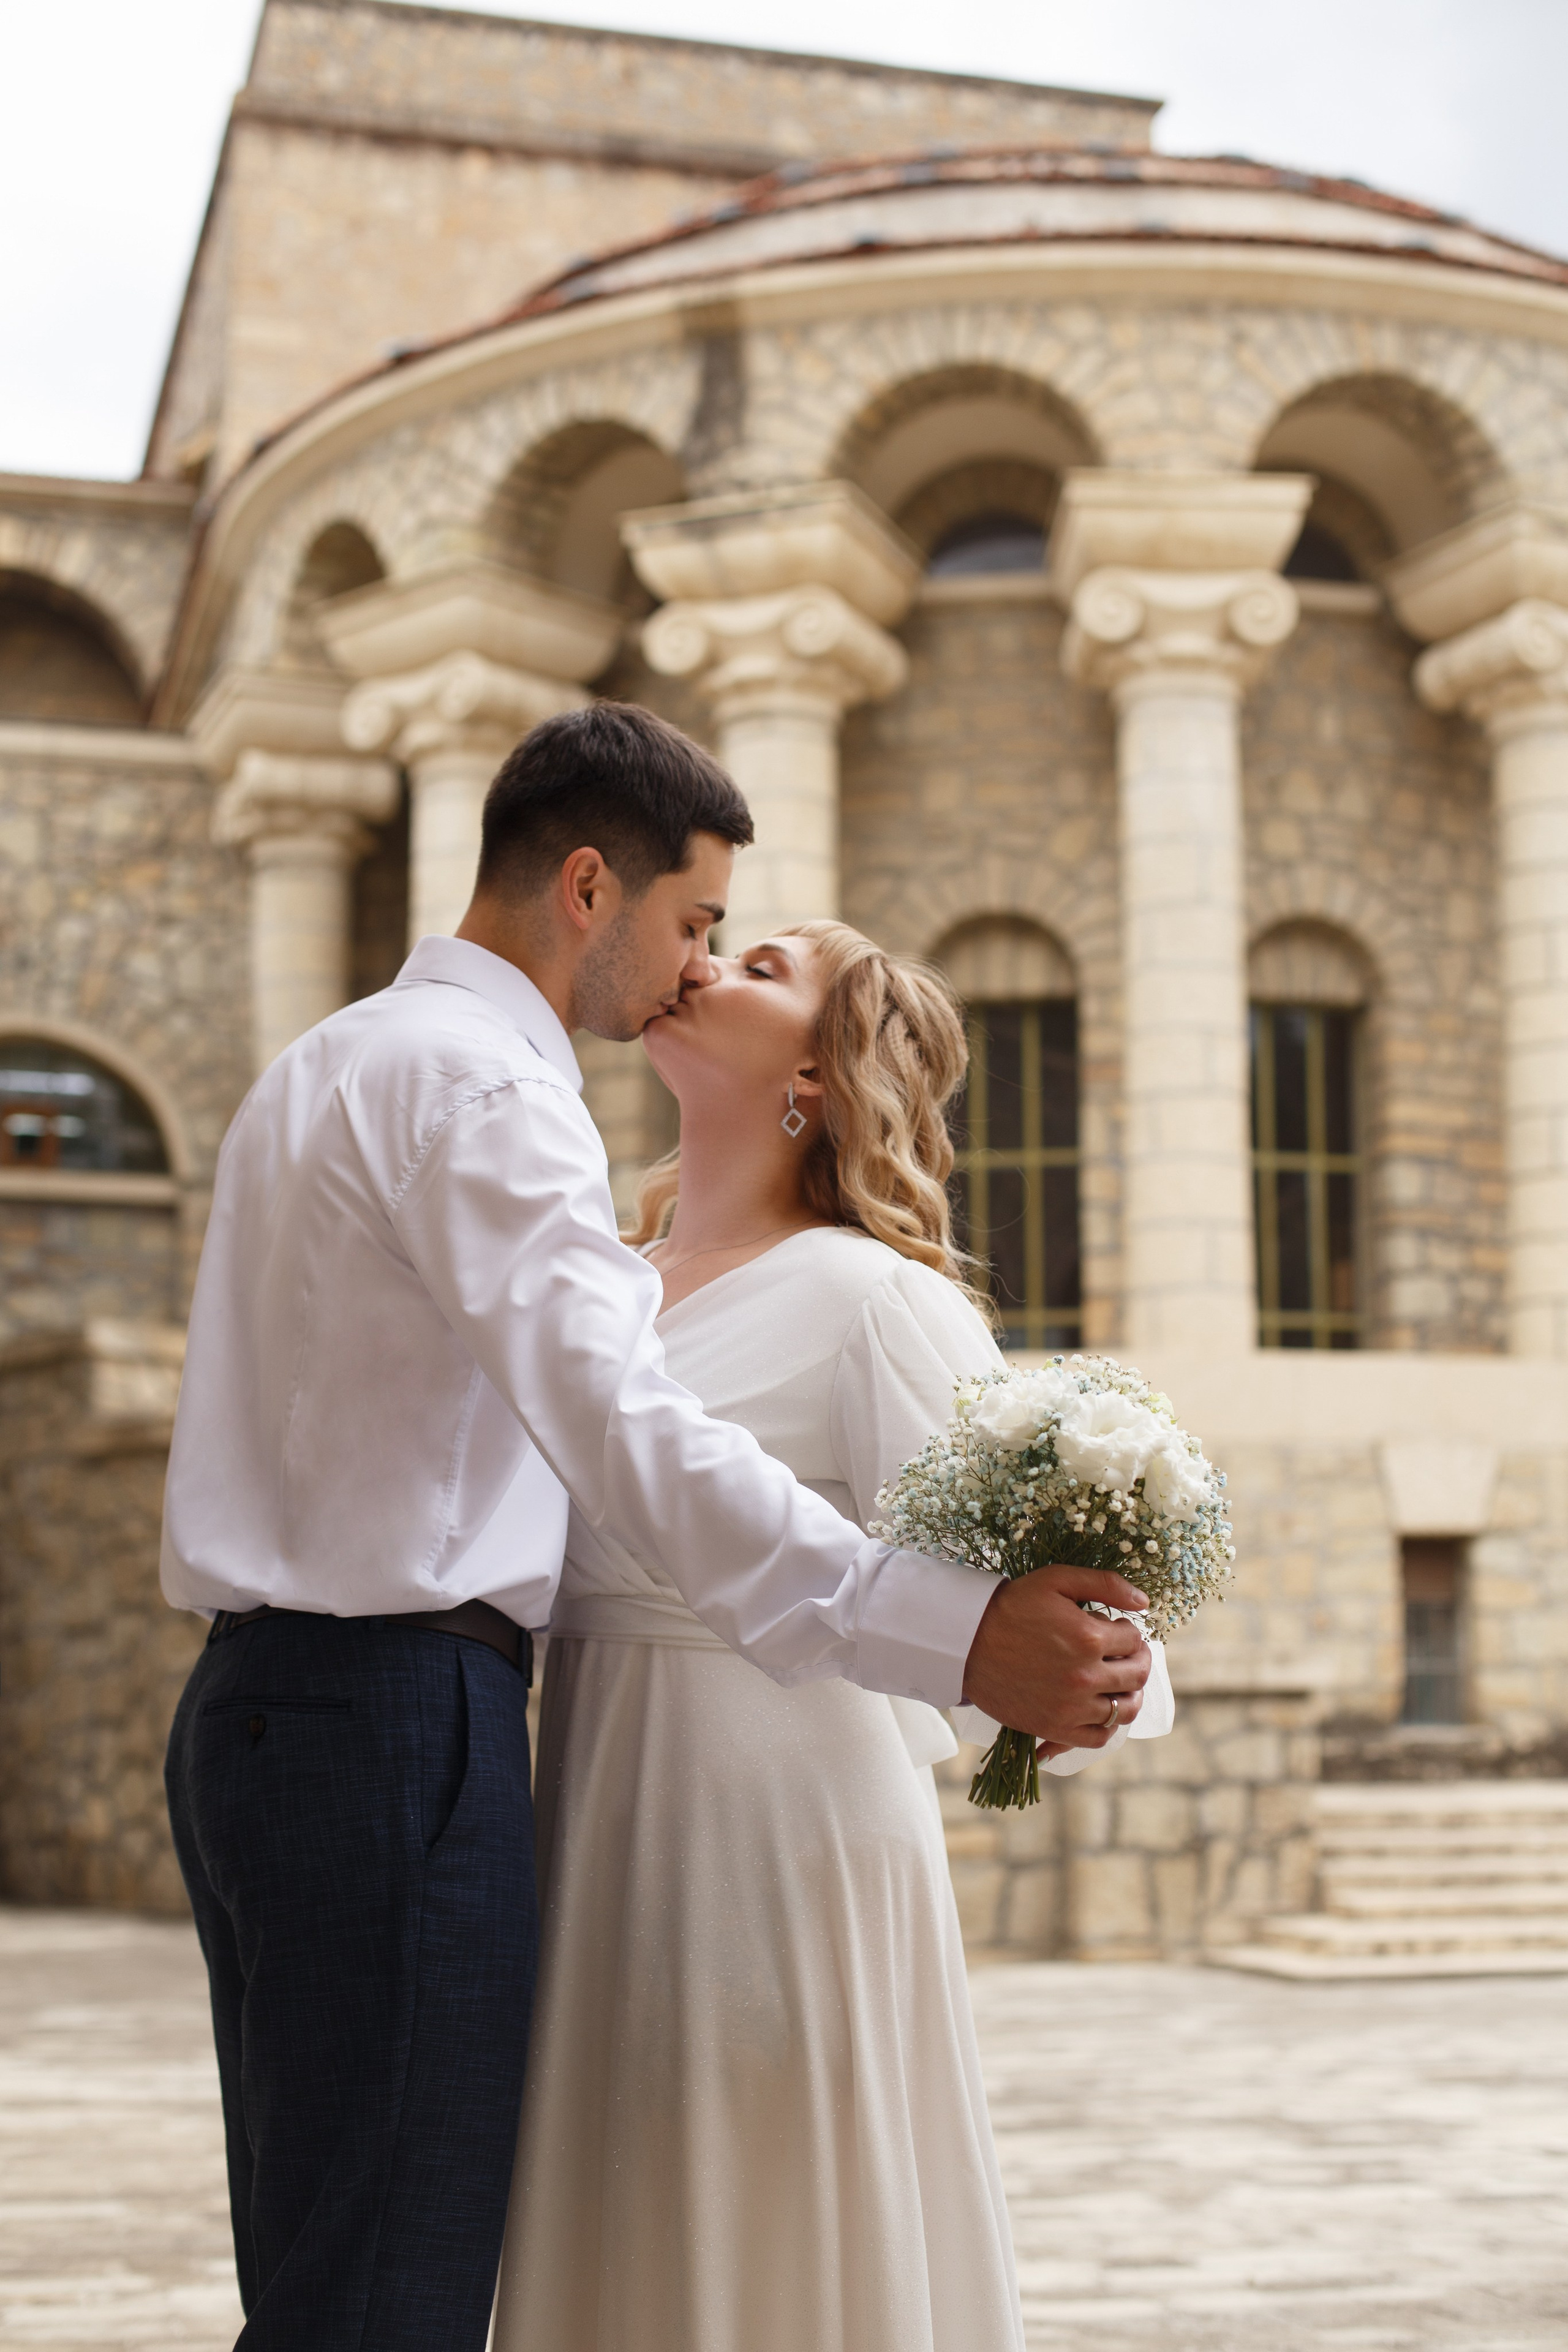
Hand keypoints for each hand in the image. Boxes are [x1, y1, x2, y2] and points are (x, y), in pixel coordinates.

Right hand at [960, 1566, 1151, 1747]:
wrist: (967, 1643)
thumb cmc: (1011, 1607)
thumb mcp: (1056, 1580)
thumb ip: (1105, 1584)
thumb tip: (1144, 1602)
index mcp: (1088, 1637)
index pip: (1133, 1639)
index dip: (1128, 1630)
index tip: (1116, 1627)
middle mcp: (1085, 1676)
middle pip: (1136, 1675)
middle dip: (1137, 1659)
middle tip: (1125, 1652)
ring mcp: (1071, 1706)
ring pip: (1124, 1709)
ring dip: (1130, 1693)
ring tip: (1119, 1681)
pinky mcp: (1055, 1728)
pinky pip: (1099, 1737)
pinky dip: (1108, 1724)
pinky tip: (1102, 1707)